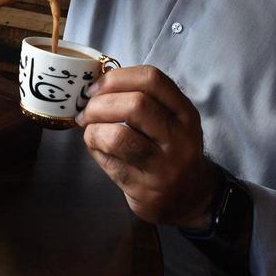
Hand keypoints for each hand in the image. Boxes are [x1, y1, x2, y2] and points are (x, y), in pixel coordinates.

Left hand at [77, 65, 218, 227]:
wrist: (188, 197)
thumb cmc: (168, 149)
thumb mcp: (169, 120)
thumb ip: (141, 99)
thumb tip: (95, 85)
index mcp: (185, 112)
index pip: (151, 79)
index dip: (116, 78)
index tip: (96, 87)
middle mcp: (179, 137)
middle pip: (135, 104)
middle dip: (100, 104)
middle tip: (87, 111)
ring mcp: (164, 166)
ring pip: (118, 136)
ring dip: (94, 129)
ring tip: (90, 130)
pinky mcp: (145, 189)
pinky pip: (110, 162)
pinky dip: (95, 150)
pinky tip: (97, 148)